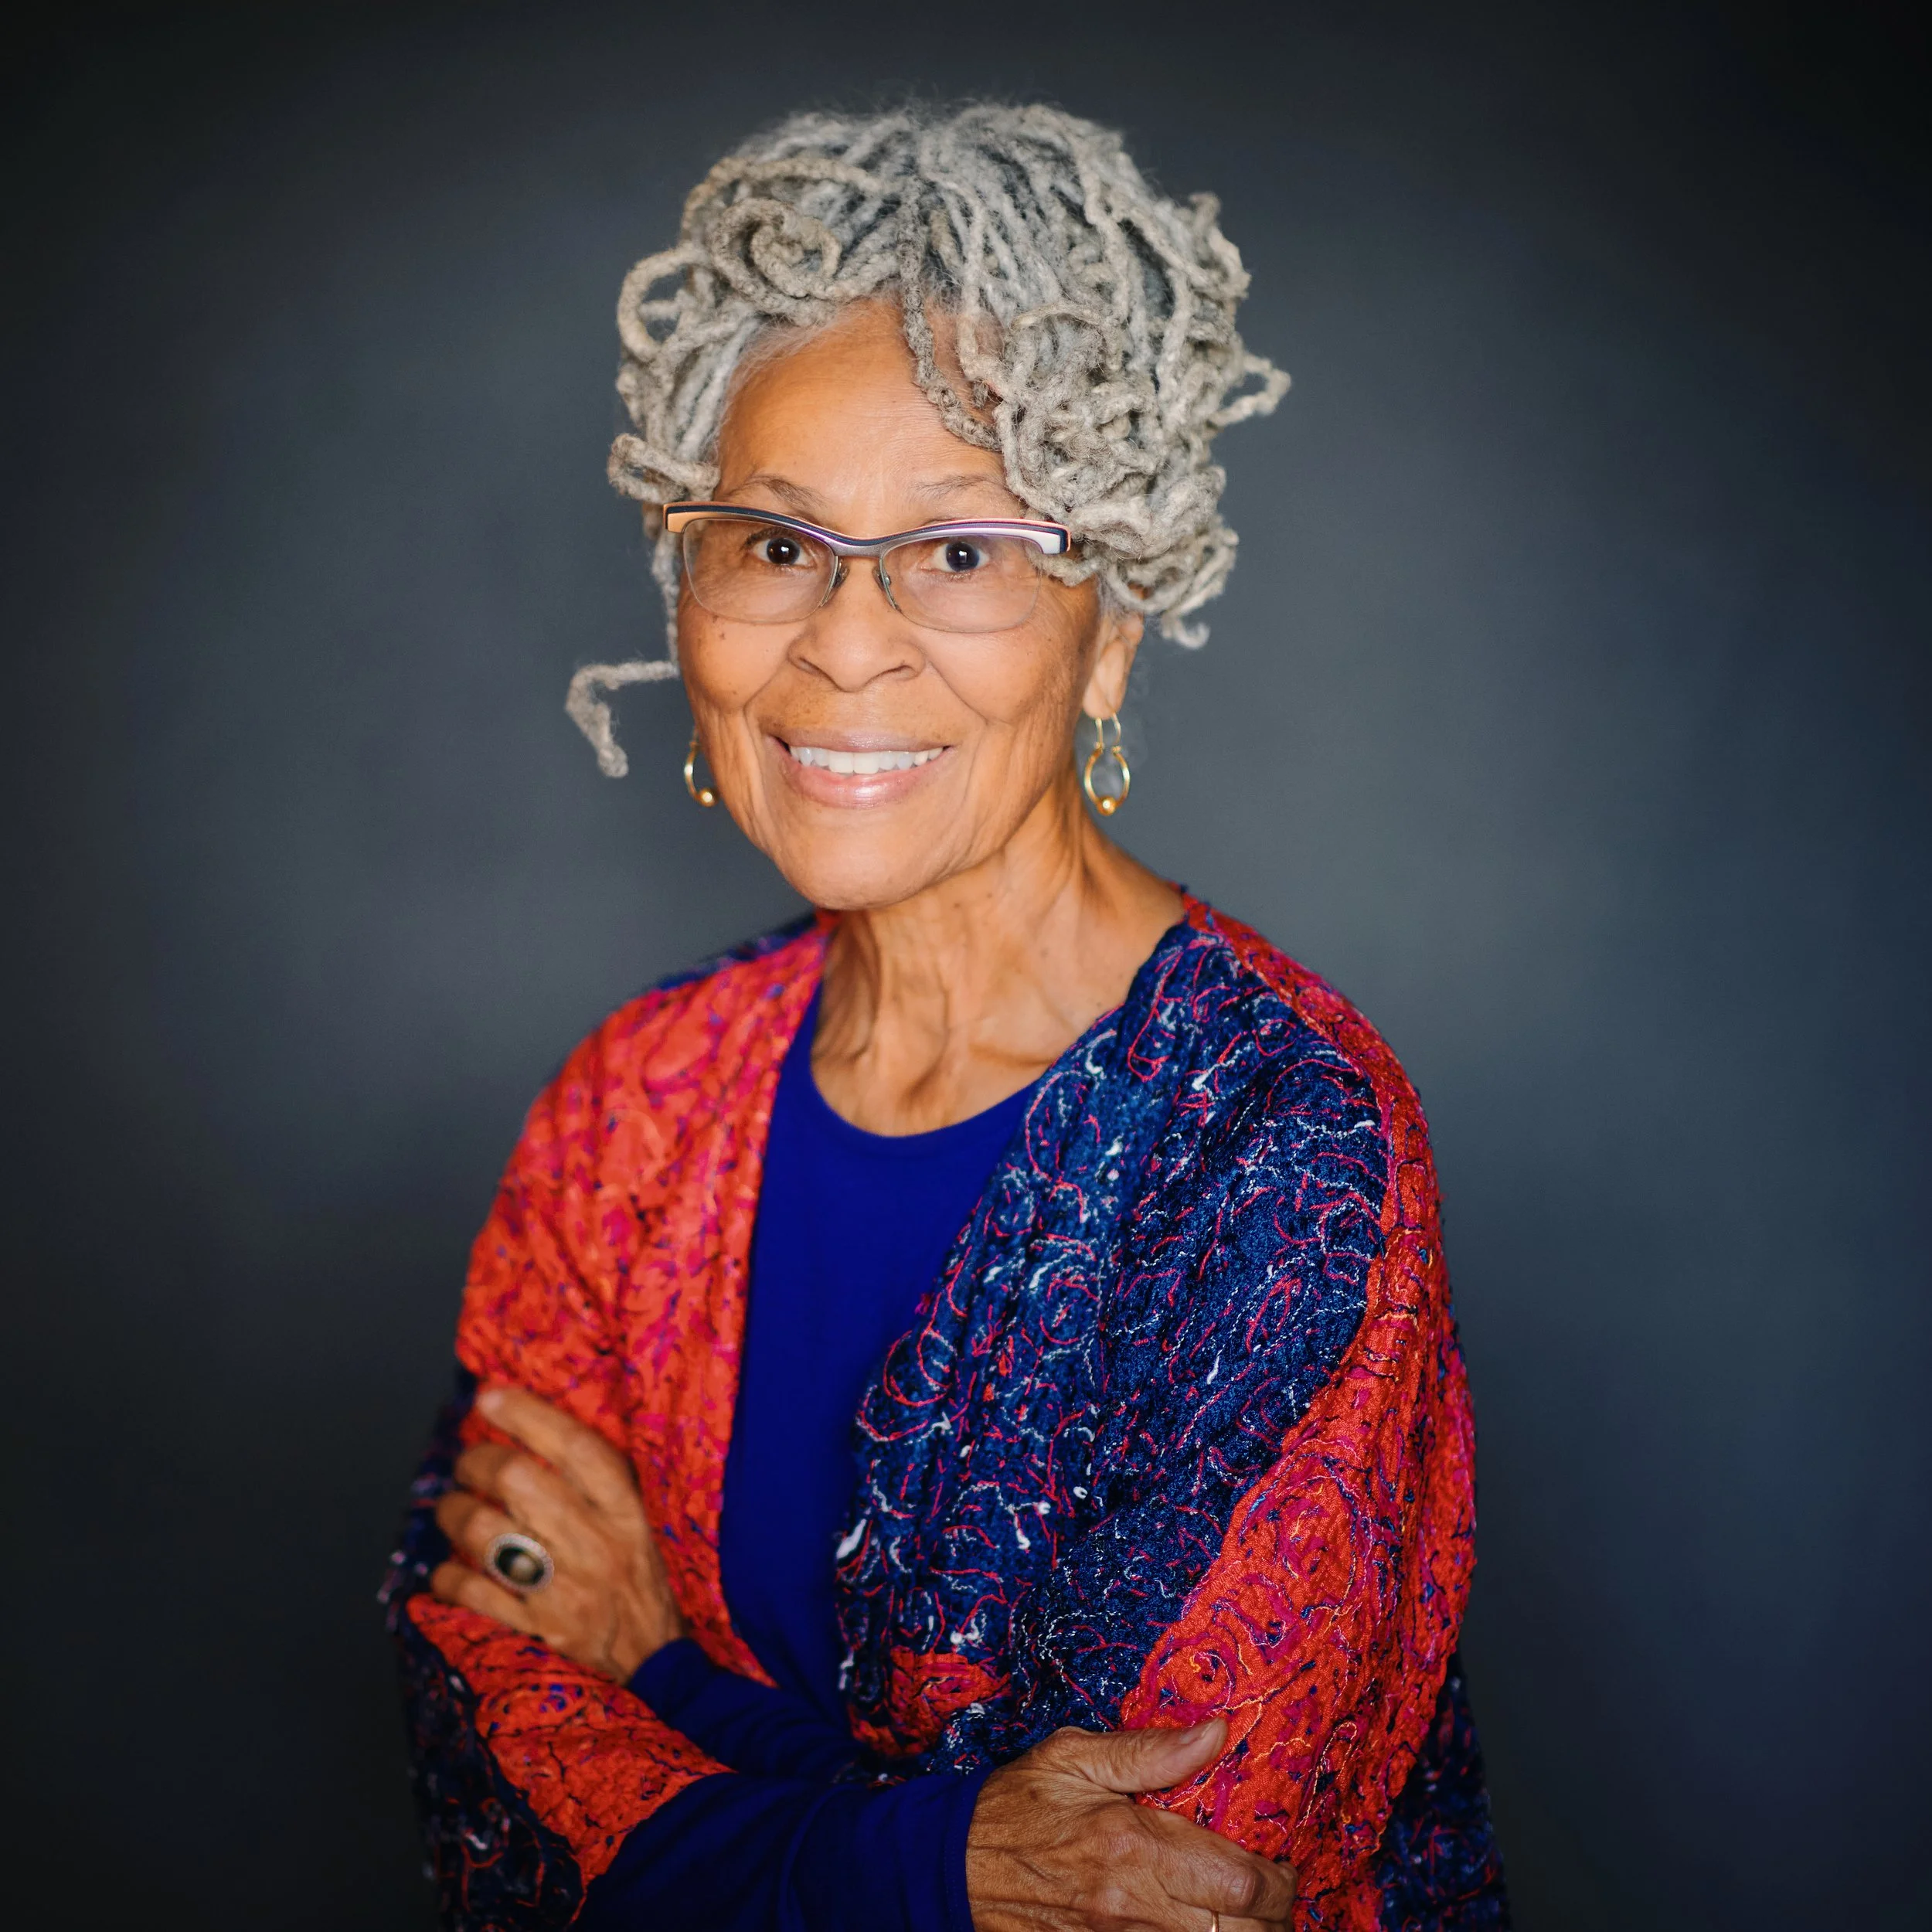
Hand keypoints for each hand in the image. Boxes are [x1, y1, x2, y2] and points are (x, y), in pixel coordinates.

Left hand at [430, 1384, 684, 1680]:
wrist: (652, 1660)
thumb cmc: (642, 1575)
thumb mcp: (641, 1519)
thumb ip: (599, 1481)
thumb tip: (537, 1428)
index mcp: (626, 1510)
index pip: (573, 1447)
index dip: (527, 1416)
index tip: (490, 1397)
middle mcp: (594, 1544)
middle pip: (518, 1481)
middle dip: (478, 1461)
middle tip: (468, 1461)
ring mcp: (561, 1589)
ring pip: (486, 1533)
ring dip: (454, 1512)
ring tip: (452, 1507)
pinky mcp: (536, 1629)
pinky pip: (473, 1592)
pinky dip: (450, 1575)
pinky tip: (451, 1566)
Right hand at [967, 1719, 1296, 1931]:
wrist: (951, 1868)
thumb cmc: (1015, 1806)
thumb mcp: (1074, 1758)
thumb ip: (1149, 1751)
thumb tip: (1216, 1732)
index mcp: (1133, 1847)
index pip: (1242, 1882)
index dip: (1279, 1880)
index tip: (1279, 1862)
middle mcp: (1134, 1909)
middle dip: (1273, 1918)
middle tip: (1271, 1894)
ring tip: (1243, 1915)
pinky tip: (1200, 1928)